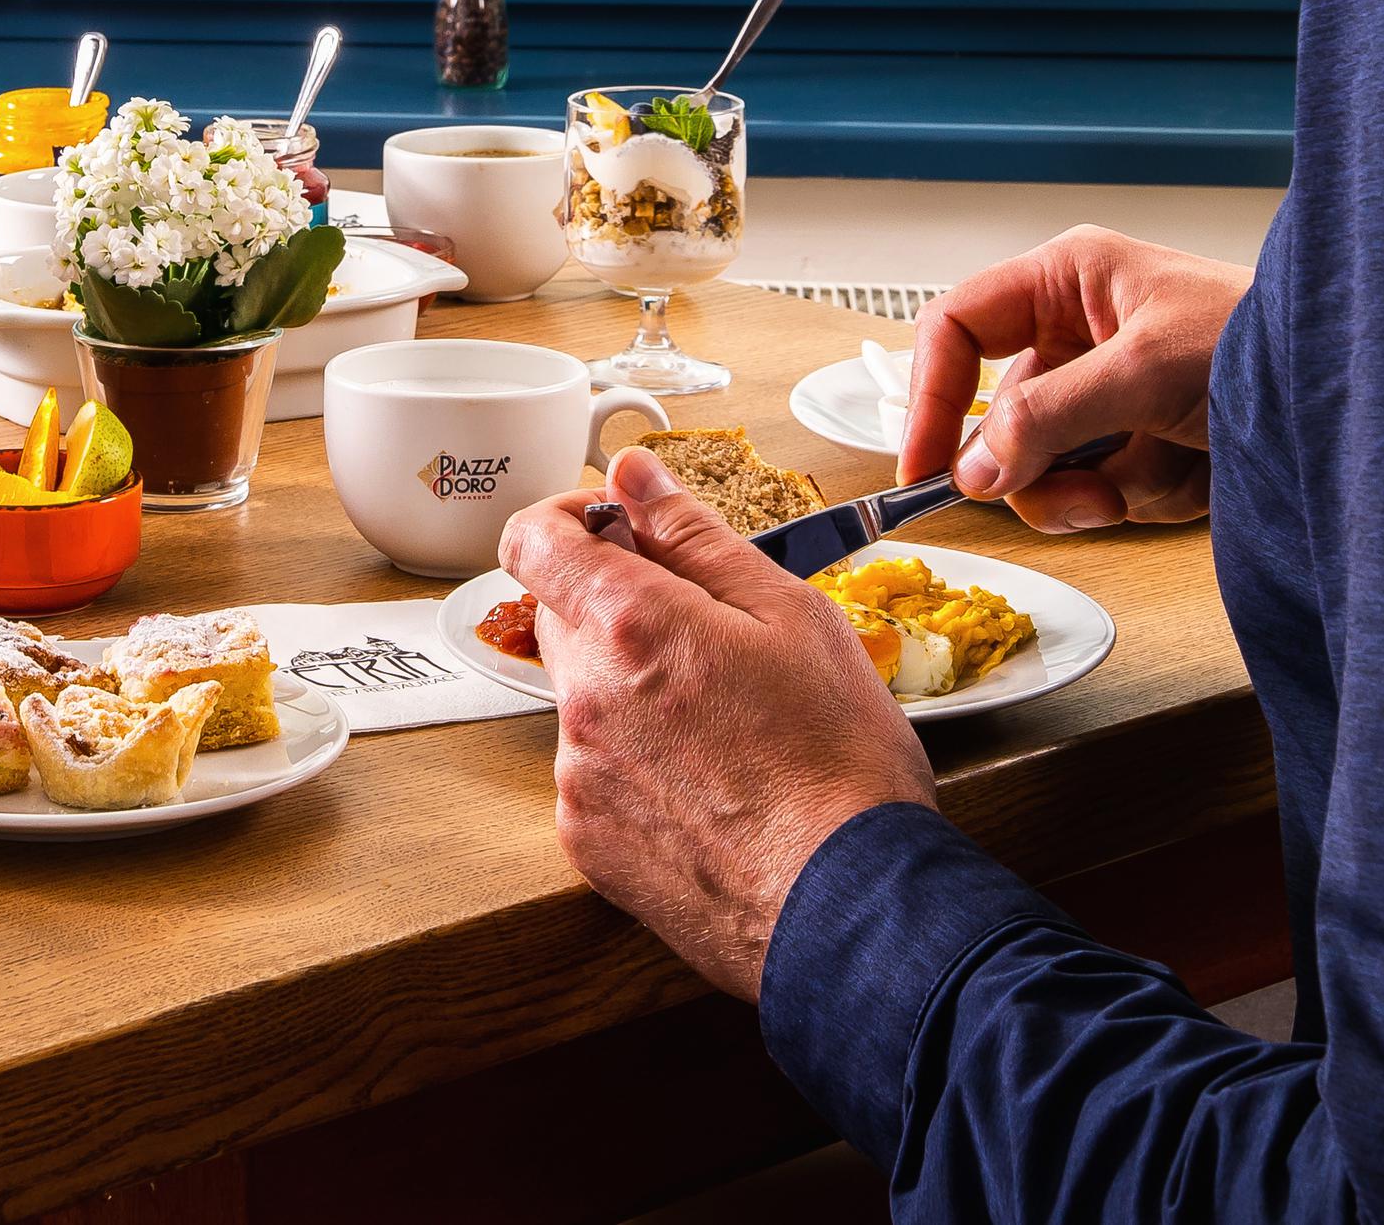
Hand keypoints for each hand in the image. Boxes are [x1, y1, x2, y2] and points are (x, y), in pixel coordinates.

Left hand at [502, 445, 933, 998]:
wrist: (849, 908)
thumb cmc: (840, 763)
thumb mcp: (791, 616)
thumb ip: (696, 537)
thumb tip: (635, 475)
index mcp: (630, 627)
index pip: (533, 540)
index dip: (567, 518)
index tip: (613, 526)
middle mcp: (585, 699)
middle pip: (561, 617)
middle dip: (617, 607)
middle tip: (707, 632)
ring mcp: (579, 776)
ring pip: (584, 699)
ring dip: (634, 691)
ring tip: (728, 727)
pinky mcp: (587, 841)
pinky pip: (595, 773)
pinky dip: (638, 764)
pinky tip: (711, 784)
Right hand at [906, 227, 1245, 530]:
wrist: (1352, 392)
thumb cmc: (1265, 340)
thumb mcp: (1146, 369)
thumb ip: (1050, 418)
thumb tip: (973, 470)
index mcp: (1065, 281)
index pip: (957, 328)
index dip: (931, 394)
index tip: (926, 466)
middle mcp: (1077, 335)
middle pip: (1000, 417)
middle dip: (1038, 465)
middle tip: (1078, 494)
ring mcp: (1109, 396)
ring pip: (1047, 467)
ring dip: (1096, 489)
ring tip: (1158, 476)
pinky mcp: (1141, 444)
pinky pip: (1100, 491)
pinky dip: (1139, 498)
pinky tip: (1190, 476)